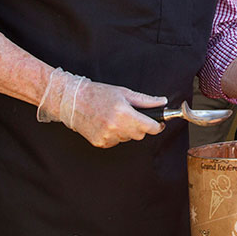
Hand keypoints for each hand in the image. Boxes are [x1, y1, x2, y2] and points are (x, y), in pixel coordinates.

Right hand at [37, 67, 166, 147]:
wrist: (73, 102)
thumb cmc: (98, 94)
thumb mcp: (124, 93)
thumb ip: (146, 100)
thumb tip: (162, 102)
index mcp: (123, 113)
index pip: (149, 127)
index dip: (157, 126)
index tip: (159, 124)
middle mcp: (115, 127)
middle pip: (140, 134)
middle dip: (141, 126)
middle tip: (133, 116)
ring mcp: (107, 136)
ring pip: (128, 138)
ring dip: (127, 130)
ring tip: (116, 117)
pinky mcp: (100, 143)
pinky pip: (116, 142)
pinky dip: (116, 135)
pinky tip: (108, 124)